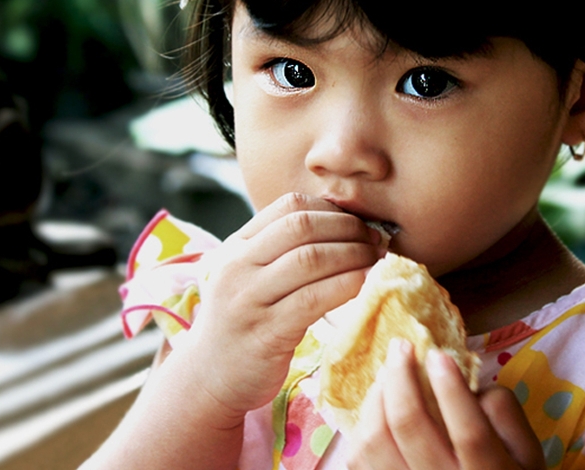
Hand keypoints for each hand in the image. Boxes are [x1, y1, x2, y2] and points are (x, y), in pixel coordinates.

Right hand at [172, 193, 384, 419]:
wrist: (209, 379)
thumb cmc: (244, 322)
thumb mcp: (250, 276)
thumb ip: (282, 250)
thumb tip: (347, 224)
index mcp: (236, 246)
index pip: (288, 206)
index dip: (331, 209)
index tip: (359, 222)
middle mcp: (237, 267)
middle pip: (302, 226)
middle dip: (348, 228)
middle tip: (375, 239)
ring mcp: (249, 299)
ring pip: (311, 259)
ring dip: (354, 254)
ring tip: (375, 259)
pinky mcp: (266, 332)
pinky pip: (314, 298)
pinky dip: (347, 284)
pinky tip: (366, 283)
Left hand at [347, 340, 545, 469]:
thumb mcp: (526, 452)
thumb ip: (505, 413)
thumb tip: (468, 381)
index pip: (469, 432)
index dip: (451, 389)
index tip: (437, 353)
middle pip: (411, 427)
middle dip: (401, 377)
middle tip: (401, 346)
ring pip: (375, 442)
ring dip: (376, 397)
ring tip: (386, 372)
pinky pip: (359, 458)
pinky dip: (363, 424)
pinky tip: (376, 404)